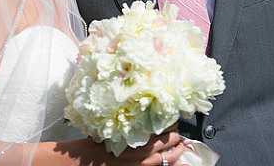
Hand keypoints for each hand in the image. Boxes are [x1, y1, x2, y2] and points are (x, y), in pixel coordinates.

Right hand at [49, 126, 185, 165]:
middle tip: (177, 129)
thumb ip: (132, 121)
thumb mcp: (118, 125)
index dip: (172, 120)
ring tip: (180, 144)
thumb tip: (144, 112)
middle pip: (172, 138)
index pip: (165, 124)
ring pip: (172, 155)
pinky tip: (175, 159)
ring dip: (178, 148)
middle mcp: (146, 148)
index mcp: (140, 133)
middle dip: (176, 133)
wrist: (92, 160)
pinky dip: (172, 162)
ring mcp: (146, 162)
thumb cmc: (102, 141)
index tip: (173, 117)